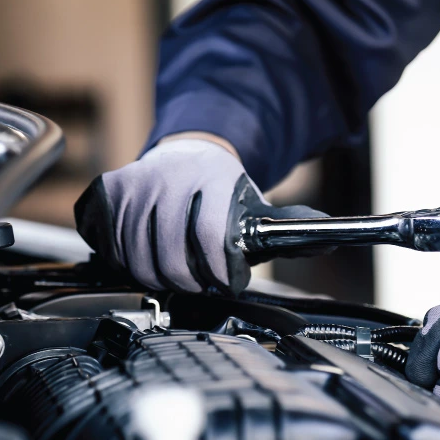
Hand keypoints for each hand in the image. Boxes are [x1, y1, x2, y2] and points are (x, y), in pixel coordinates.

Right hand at [74, 138, 328, 295]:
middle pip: (170, 260)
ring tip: (178, 273)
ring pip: (137, 260)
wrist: (188, 154)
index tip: (226, 283)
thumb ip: (292, 227)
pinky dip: (127, 263)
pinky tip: (147, 257)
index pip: (211, 240)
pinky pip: (110, 248)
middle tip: (201, 284)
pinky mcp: (107, 193)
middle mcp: (168, 178)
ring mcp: (134, 184)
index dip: (219, 274)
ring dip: (158, 278)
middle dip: (190, 284)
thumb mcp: (259, 207)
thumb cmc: (225, 192)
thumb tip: (332, 239)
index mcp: (211, 179)